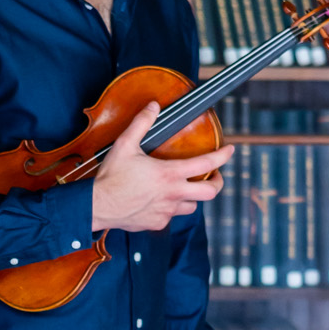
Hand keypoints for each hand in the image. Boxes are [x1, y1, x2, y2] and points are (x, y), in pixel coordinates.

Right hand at [91, 100, 232, 234]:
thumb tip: (153, 106)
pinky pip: (171, 216)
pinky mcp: (157, 223)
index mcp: (169, 174)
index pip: (206, 164)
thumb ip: (141, 124)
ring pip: (192, 207)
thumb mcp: (125, 145)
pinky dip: (170, 209)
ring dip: (192, 198)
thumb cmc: (111, 177)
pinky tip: (160, 202)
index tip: (230, 150)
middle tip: (215, 177)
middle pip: (210, 192)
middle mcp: (172, 194)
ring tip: (185, 190)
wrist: (98, 206)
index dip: (223, 156)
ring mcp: (166, 211)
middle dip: (218, 183)